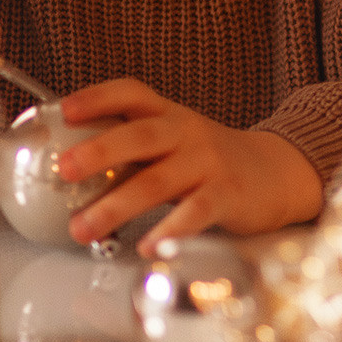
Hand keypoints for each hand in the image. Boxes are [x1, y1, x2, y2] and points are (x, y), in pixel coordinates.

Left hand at [55, 79, 322, 254]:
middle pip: (140, 135)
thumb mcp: (176, 142)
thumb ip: (132, 150)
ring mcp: (209, 164)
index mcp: (170, 116)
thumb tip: (66, 169)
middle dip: (99, 150)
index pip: (132, 94)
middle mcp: (188, 134)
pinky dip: (170, 230)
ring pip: (158, 181)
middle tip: (66, 168)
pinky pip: (195, 213)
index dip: (97, 98)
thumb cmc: (211, 163)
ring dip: (115, 206)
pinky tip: (149, 246)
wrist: (277, 173)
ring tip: (83, 228)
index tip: (64, 110)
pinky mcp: (228, 195)